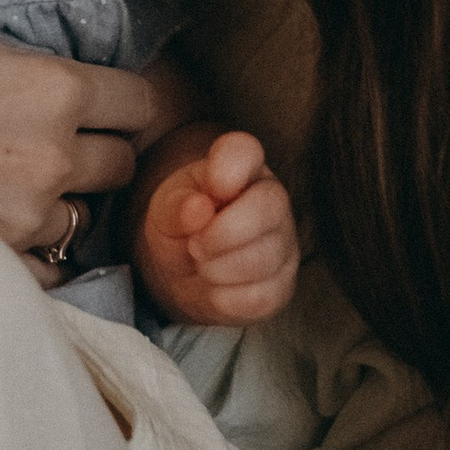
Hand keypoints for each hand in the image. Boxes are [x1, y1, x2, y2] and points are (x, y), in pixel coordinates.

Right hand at [0, 22, 176, 259]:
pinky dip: (25, 255)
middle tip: (47, 146)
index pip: (140, 102)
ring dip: (57, 207)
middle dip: (95, 153)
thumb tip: (57, 83)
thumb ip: (22, 68)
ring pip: (81, 220)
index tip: (108, 106)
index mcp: (47, 87)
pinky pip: (43, 271)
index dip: (126, 103)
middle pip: (121, 163)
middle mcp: (50, 157)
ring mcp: (22, 222)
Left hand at [133, 125, 299, 325]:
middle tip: (194, 245)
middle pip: (268, 209)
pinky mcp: (281, 287)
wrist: (183, 270)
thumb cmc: (181, 224)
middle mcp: (272, 200)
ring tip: (200, 264)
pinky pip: (259, 296)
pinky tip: (214, 287)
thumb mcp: (166, 209)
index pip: (245, 150)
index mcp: (242, 166)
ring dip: (218, 268)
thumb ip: (177, 204)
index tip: (209, 188)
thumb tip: (197, 208)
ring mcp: (283, 245)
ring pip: (263, 258)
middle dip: (222, 233)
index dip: (228, 167)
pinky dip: (225, 298)